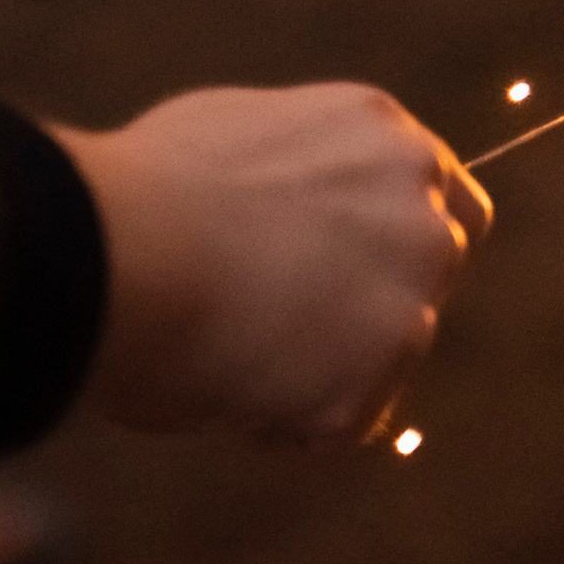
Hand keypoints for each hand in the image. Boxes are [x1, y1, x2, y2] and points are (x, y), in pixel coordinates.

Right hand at [55, 82, 491, 445]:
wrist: (121, 244)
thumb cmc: (145, 195)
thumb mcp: (240, 136)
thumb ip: (299, 172)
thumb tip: (290, 204)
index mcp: (384, 136)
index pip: (442, 197)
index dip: (391, 244)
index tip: (342, 273)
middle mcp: (421, 202)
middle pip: (432, 271)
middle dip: (371, 306)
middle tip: (278, 325)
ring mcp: (413, 280)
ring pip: (386, 354)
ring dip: (319, 370)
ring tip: (225, 349)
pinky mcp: (388, 356)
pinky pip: (341, 420)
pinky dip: (289, 426)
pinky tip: (226, 388)